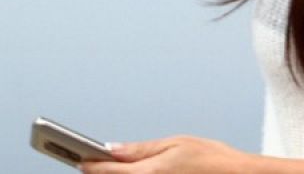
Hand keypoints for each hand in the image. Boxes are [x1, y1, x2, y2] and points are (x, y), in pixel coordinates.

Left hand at [81, 136, 256, 173]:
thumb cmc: (213, 159)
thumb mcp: (177, 144)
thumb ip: (141, 149)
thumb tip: (113, 149)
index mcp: (149, 173)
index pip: (106, 171)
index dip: (89, 164)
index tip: (79, 157)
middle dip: (100, 171)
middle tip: (90, 161)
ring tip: (110, 167)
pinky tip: (131, 173)